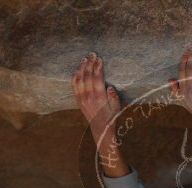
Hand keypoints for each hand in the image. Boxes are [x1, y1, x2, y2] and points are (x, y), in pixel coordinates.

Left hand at [71, 52, 129, 176]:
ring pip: (79, 79)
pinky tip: (78, 69)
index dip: (98, 68)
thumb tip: (110, 87)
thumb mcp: (117, 108)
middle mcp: (89, 97)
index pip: (97, 79)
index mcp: (99, 98)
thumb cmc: (111, 118)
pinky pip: (74, 85)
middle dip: (90, 64)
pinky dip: (75, 76)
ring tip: (85, 59)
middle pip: (87, 76)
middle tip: (92, 54)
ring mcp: (82, 98)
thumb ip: (114, 97)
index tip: (99, 59)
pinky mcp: (78, 100)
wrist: (100, 129)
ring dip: (82, 68)